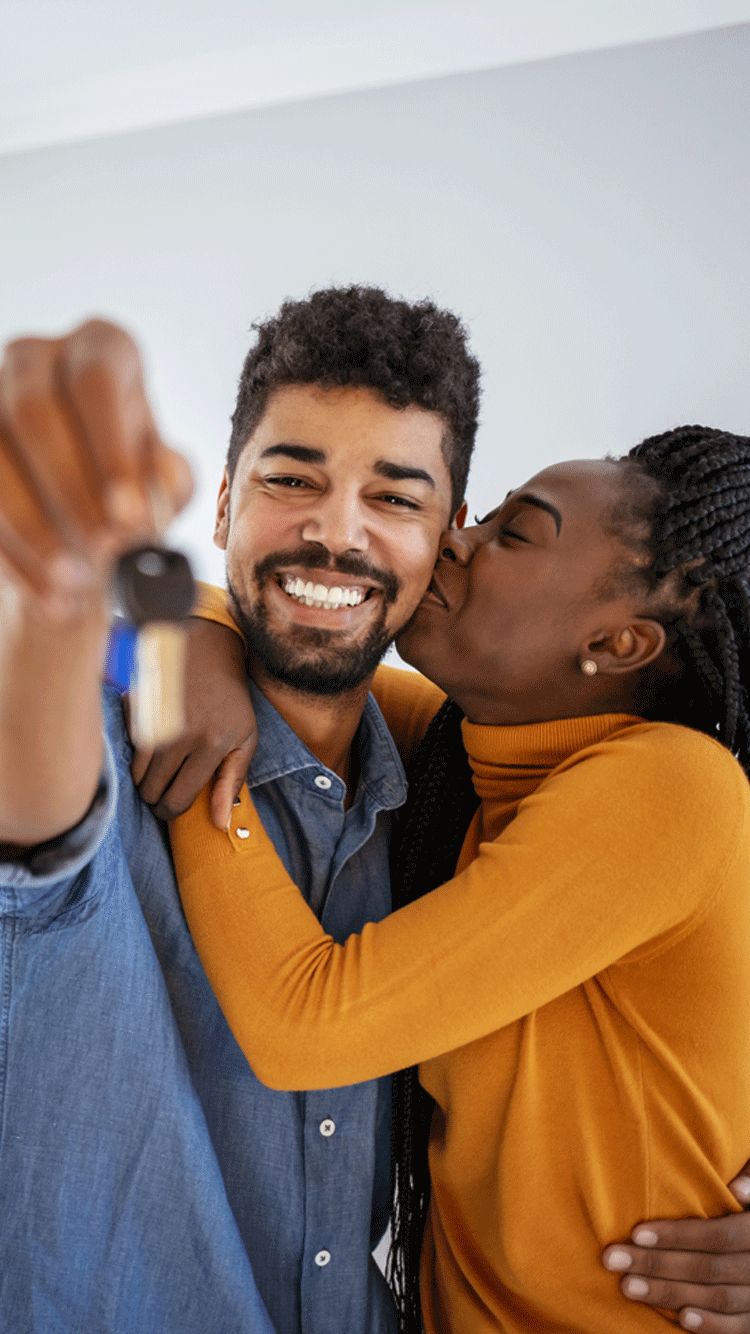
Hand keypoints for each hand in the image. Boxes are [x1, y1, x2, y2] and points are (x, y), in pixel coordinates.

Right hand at [0, 319, 192, 620]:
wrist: (80, 520)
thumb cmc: (130, 488)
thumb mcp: (163, 486)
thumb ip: (168, 482)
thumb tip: (157, 483)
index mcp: (100, 350)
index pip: (98, 377)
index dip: (111, 447)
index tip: (130, 513)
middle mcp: (33, 359)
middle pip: (35, 411)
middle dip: (70, 489)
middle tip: (103, 548)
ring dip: (34, 528)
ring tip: (74, 585)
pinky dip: (14, 558)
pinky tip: (48, 594)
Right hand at [130, 617, 256, 828]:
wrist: (209, 650)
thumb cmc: (231, 701)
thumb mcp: (245, 740)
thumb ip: (232, 782)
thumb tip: (220, 824)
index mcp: (210, 746)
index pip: (178, 799)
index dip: (171, 811)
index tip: (171, 808)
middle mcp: (179, 735)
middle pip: (151, 791)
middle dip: (156, 797)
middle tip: (164, 788)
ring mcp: (154, 720)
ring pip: (135, 774)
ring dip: (143, 779)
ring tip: (158, 769)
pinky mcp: (137, 706)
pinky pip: (125, 748)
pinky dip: (134, 754)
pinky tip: (150, 744)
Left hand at [602, 1163, 749, 1330]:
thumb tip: (736, 1188)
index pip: (719, 1236)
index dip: (679, 1236)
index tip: (636, 1234)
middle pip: (709, 1269)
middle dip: (658, 1265)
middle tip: (613, 1260)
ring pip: (718, 1299)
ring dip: (671, 1294)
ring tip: (629, 1286)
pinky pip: (739, 1327)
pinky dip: (711, 1325)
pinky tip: (680, 1317)